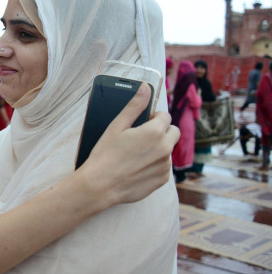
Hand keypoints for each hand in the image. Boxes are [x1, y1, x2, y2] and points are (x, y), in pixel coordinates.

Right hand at [80, 83, 179, 207]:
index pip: (165, 116)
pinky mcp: (161, 179)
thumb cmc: (105, 154)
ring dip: (157, 149)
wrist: (100, 185)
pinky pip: (163, 167)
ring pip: (167, 150)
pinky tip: (137, 167)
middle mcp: (164, 148)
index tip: (143, 123)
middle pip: (173, 132)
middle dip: (162, 131)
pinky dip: (154, 165)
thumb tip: (145, 88)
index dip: (153, 117)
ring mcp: (164, 165)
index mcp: (154, 132)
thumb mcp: (116, 126)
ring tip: (135, 155)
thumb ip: (134, 106)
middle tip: (141, 137)